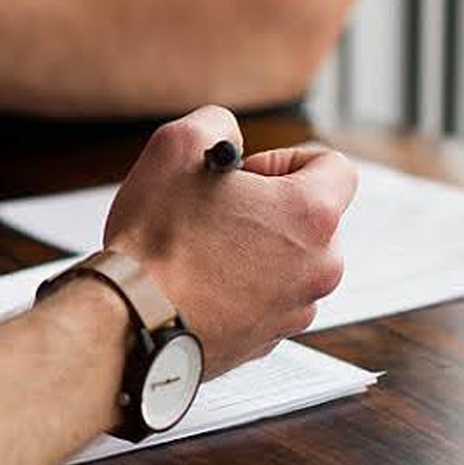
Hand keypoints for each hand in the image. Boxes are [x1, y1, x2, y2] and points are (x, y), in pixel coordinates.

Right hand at [103, 106, 355, 379]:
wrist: (129, 322)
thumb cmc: (155, 241)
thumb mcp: (177, 146)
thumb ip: (217, 124)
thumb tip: (227, 138)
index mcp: (310, 215)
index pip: (334, 167)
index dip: (287, 159)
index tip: (248, 174)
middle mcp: (318, 267)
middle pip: (310, 219)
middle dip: (267, 209)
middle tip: (216, 211)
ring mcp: (295, 309)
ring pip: (287, 262)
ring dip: (253, 250)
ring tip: (200, 250)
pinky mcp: (268, 340)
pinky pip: (265, 300)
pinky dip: (239, 288)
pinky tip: (196, 283)